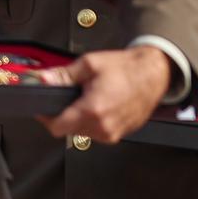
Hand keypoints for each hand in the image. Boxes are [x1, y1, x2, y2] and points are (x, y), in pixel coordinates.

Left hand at [38, 45, 170, 144]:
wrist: (154, 74)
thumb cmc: (128, 68)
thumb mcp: (90, 64)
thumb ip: (63, 74)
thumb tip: (43, 79)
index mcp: (93, 110)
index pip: (56, 127)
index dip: (46, 117)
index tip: (45, 108)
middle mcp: (103, 127)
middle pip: (68, 129)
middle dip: (66, 114)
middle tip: (73, 96)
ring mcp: (113, 133)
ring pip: (83, 132)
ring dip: (81, 118)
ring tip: (92, 99)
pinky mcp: (120, 135)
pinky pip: (98, 132)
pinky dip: (96, 121)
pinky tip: (104, 105)